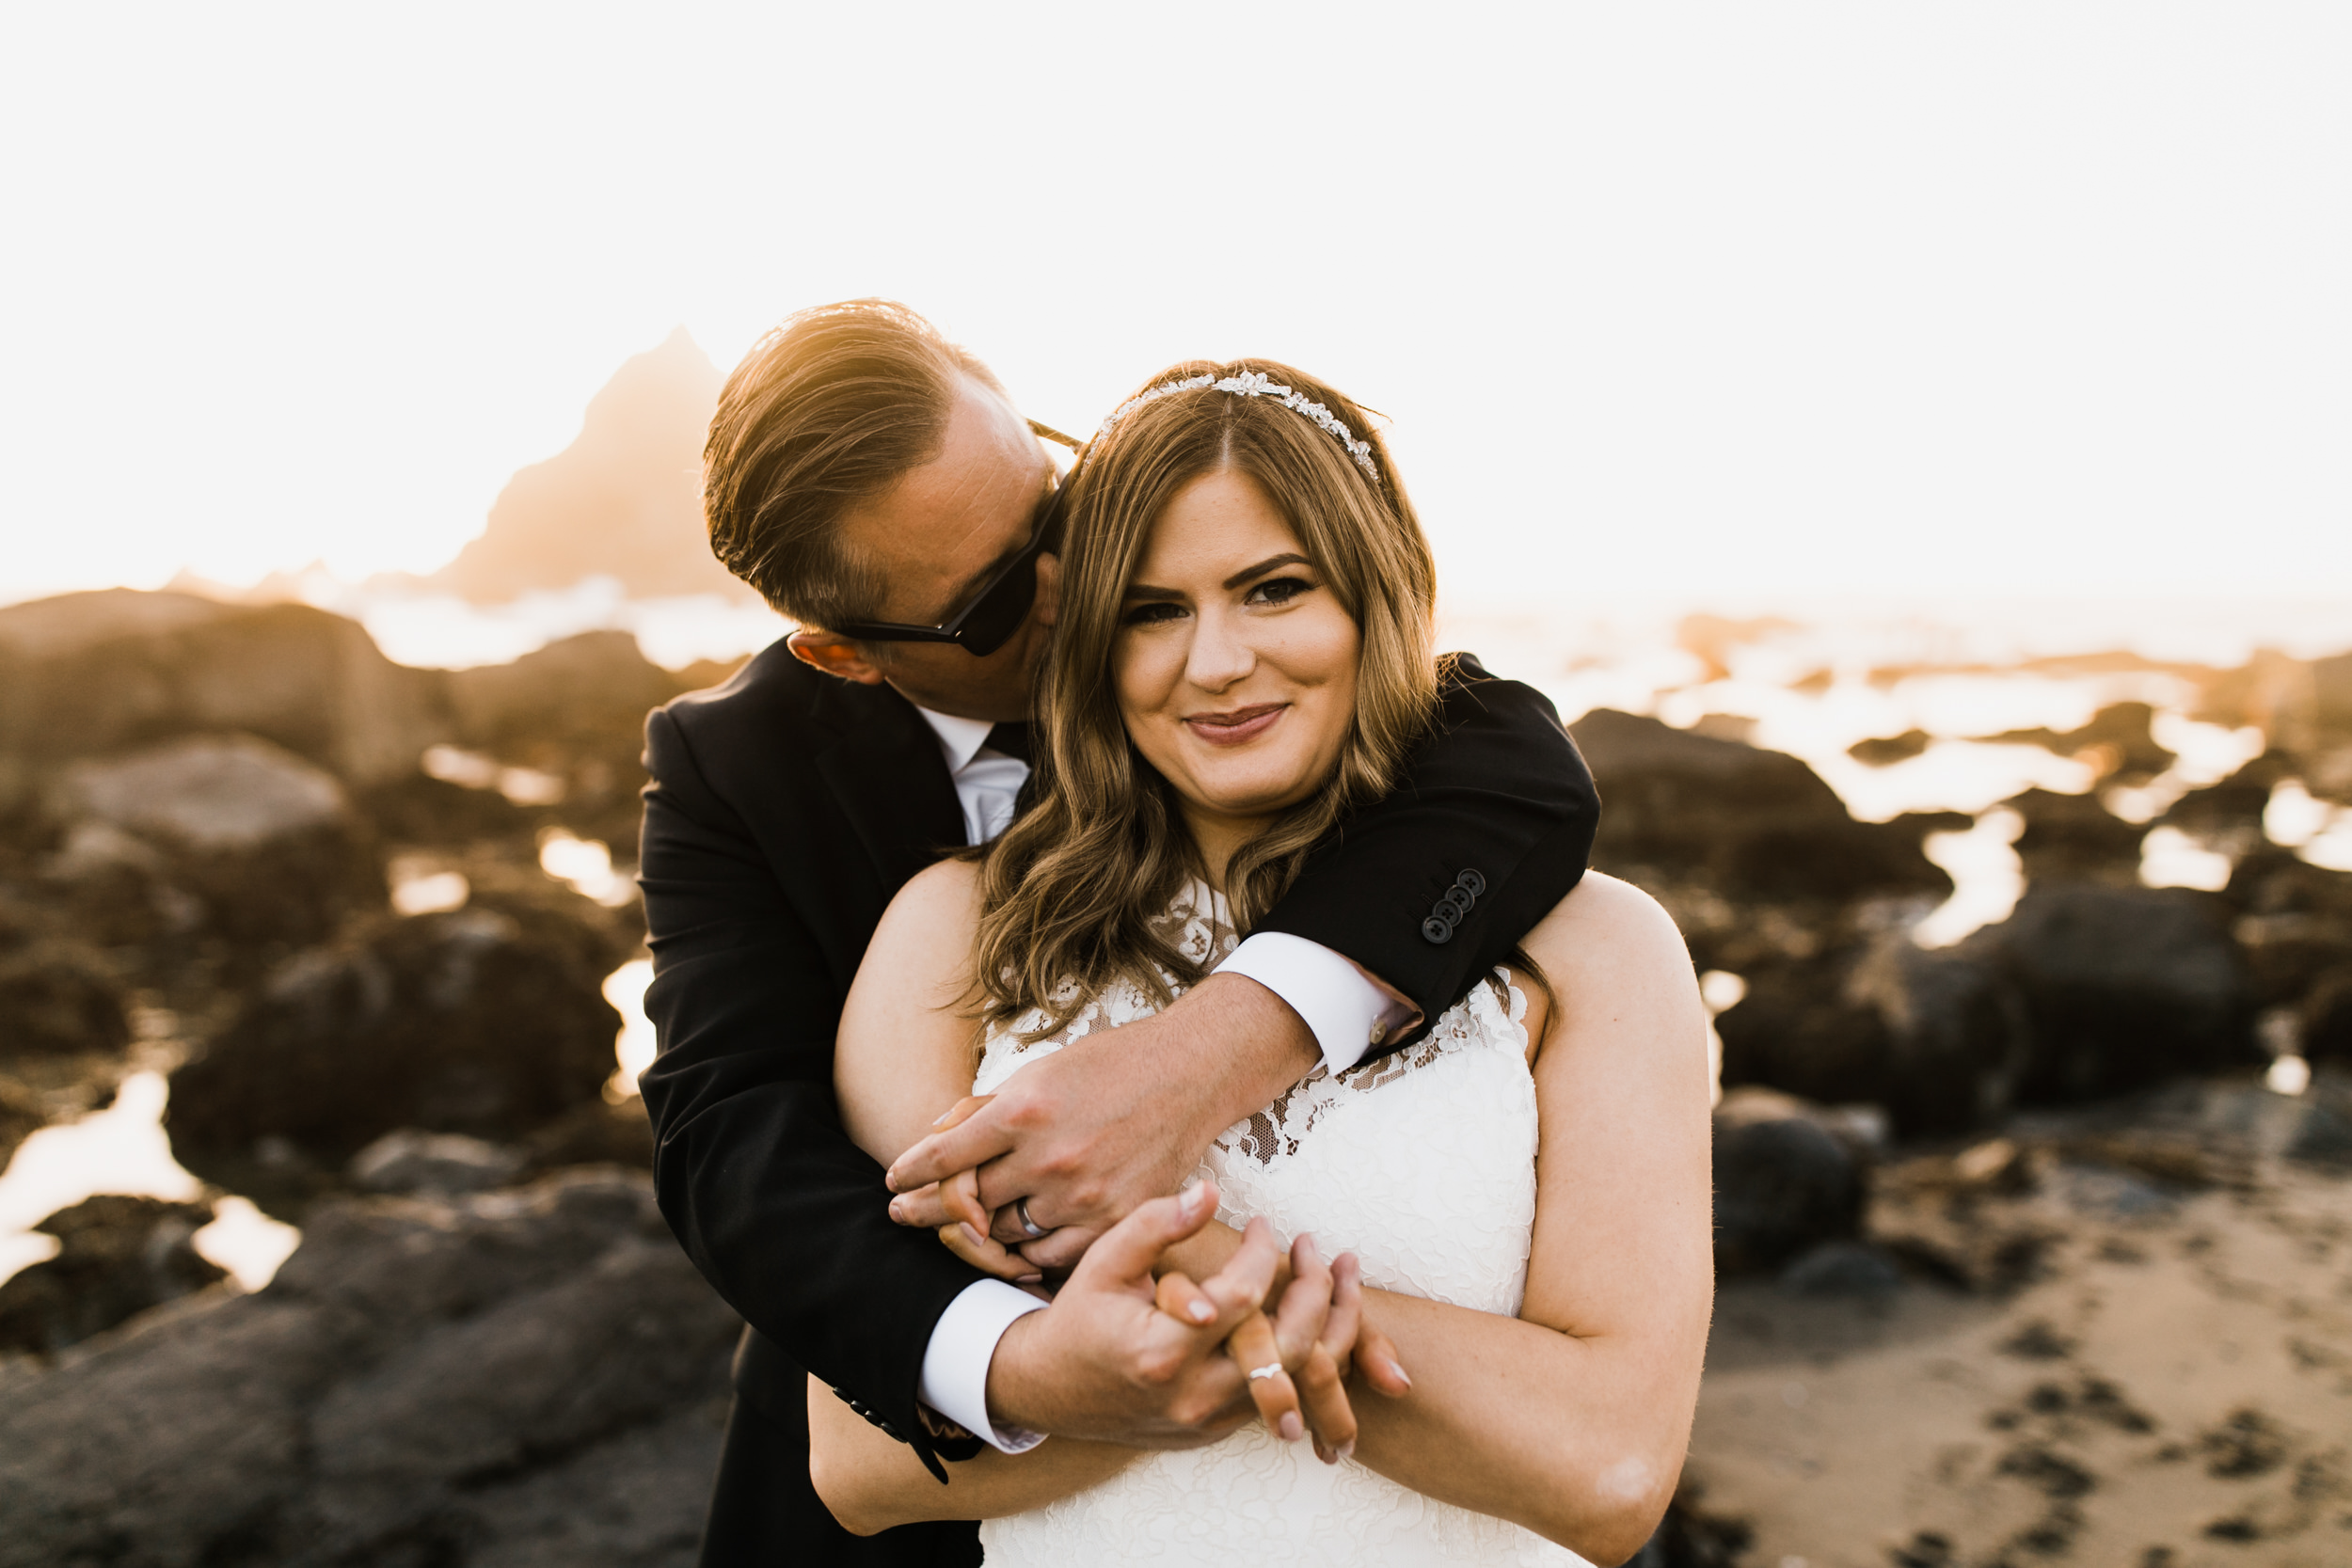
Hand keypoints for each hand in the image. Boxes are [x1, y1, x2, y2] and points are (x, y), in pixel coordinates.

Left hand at [888, 974, 1318, 1269]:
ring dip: (978, 1231)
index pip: (944, 1155)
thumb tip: (936, 1134)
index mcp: (1021, 1111)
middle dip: (931, 1209)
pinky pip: (1051, 1255)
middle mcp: (1047, 1157)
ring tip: (959, 1229)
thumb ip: (988, 1108)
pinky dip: (1027, 1252)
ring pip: (1006, 1233)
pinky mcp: (1114, 1219)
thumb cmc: (1111, 1065)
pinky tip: (1012, 1245)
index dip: (910, 1173)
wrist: (1190, 1073)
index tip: (894, 1181)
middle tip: (907, 1214)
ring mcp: (1082, 1194)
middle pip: (968, 1202)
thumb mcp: (1040, 1071)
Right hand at [983, 1180, 1339, 1445]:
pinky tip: (1317, 1315)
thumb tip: (1209, 1192)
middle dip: (1318, 1293)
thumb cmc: (1080, 1315)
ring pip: (1297, 1380)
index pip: (1242, 1296)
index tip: (1264, 1224)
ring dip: (1330, 1328)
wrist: (1049, 1389)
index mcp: (1162, 1350)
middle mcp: (1192, 1395)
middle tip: (1320, 1251)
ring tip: (1342, 1280)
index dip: (1263, 1252)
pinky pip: (1280, 1395)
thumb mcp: (1105, 1261)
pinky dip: (1306, 1356)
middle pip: (1289, 1346)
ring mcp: (1208, 1420)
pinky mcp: (1215, 1431)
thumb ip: (1156, 1224)